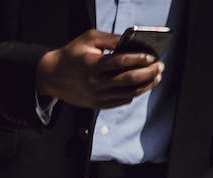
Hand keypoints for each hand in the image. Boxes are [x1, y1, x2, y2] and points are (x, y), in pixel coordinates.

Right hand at [36, 30, 162, 109]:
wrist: (51, 77)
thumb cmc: (72, 54)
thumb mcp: (89, 38)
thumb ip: (112, 39)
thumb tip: (133, 41)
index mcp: (94, 64)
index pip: (123, 62)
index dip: (141, 59)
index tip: (153, 56)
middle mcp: (96, 82)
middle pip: (130, 80)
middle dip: (149, 72)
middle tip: (160, 66)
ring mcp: (97, 96)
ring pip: (129, 93)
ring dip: (146, 85)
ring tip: (156, 77)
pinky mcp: (97, 104)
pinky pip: (121, 101)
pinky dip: (134, 93)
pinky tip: (141, 86)